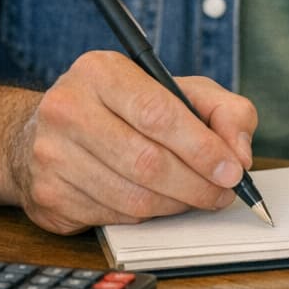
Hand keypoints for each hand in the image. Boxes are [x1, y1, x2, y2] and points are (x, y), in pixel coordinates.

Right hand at [7, 51, 257, 233]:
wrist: (49, 131)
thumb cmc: (126, 109)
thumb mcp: (179, 91)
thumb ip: (224, 111)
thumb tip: (240, 155)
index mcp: (101, 72)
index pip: (159, 114)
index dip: (202, 148)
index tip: (233, 170)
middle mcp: (67, 108)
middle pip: (147, 161)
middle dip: (197, 185)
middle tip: (223, 193)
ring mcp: (51, 154)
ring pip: (132, 197)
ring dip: (176, 205)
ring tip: (196, 198)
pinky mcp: (48, 194)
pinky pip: (113, 217)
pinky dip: (145, 216)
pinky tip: (156, 202)